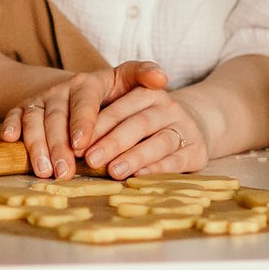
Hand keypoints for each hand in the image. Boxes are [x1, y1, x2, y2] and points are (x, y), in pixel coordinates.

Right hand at [3, 60, 171, 178]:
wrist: (76, 90)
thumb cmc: (108, 92)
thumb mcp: (126, 80)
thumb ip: (143, 76)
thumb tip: (161, 76)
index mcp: (88, 83)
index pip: (85, 102)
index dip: (82, 123)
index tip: (83, 146)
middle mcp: (61, 90)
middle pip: (57, 117)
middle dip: (59, 146)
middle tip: (65, 172)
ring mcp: (41, 99)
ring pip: (35, 120)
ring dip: (36, 145)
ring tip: (44, 170)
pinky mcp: (23, 109)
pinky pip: (13, 115)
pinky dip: (10, 126)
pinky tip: (10, 141)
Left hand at [79, 80, 218, 179]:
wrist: (192, 125)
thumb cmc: (147, 122)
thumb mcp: (129, 111)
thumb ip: (105, 121)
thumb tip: (71, 147)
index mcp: (147, 92)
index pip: (119, 108)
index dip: (98, 126)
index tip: (77, 144)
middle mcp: (168, 106)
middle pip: (138, 123)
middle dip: (112, 142)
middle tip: (91, 159)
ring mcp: (185, 127)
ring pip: (159, 141)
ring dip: (135, 156)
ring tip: (113, 171)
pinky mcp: (197, 149)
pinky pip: (177, 159)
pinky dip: (158, 169)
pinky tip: (139, 177)